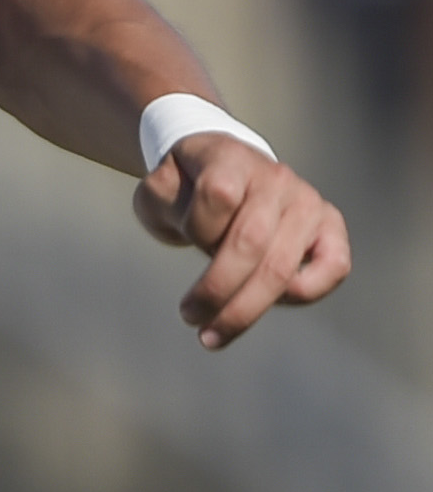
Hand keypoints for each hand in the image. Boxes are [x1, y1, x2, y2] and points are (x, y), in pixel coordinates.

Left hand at [132, 135, 350, 349]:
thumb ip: (164, 202)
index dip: (196, 227)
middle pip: (251, 242)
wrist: (223, 172)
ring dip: (244, 310)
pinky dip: (302, 295)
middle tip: (189, 317)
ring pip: (283, 267)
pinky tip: (269, 304)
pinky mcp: (330, 226)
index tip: (182, 238)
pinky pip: (334, 267)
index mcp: (230, 158)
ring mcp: (307, 201)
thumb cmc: (186, 190)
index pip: (217, 194)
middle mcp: (276, 177)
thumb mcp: (158, 189)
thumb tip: (201, 232)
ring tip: (211, 333)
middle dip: (216, 290)